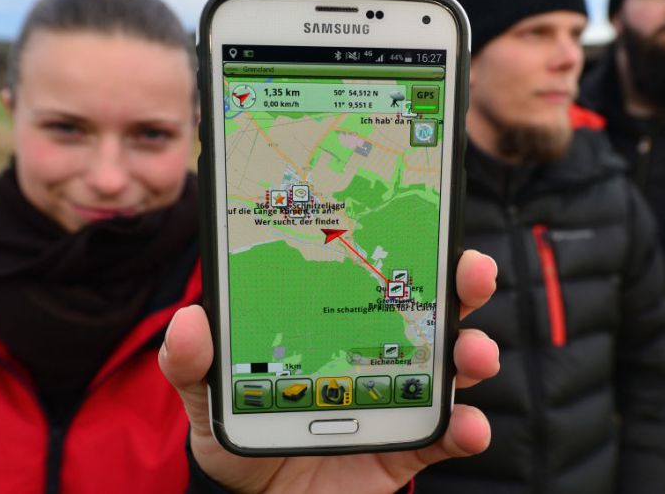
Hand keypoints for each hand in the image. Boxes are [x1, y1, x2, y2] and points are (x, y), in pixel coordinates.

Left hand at [159, 249, 499, 492]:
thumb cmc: (246, 432)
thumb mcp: (211, 397)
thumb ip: (195, 364)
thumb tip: (190, 320)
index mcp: (342, 322)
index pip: (379, 273)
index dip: (408, 244)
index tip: (424, 220)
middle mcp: (384, 350)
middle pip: (434, 307)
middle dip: (462, 284)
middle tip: (472, 271)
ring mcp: (404, 396)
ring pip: (455, 364)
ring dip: (475, 352)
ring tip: (473, 354)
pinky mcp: (412, 445)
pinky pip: (450, 434)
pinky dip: (467, 428)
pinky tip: (467, 426)